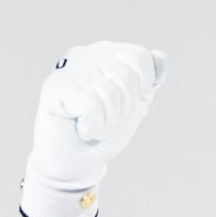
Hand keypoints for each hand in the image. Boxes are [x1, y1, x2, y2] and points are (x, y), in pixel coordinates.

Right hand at [21, 40, 167, 216]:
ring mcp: (69, 67)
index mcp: (107, 53)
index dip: (138, 91)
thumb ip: (149, 83)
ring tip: (90, 127)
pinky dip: (92, 127)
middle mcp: (87, 53)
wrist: (71, 163)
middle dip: (121, 112)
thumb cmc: (100, 134)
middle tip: (102, 122)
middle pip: (127, 79)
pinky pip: (91, 105)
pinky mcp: (55, 85)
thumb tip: (161, 56)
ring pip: (110, 94)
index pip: (140, 59)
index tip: (120, 107)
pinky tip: (80, 129)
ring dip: (106, 124)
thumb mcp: (133, 108)